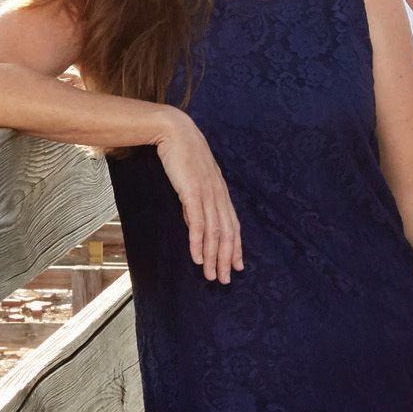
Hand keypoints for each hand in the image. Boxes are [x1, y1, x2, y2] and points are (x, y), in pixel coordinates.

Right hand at [153, 109, 242, 281]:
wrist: (174, 132)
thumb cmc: (182, 155)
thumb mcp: (191, 183)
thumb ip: (194, 204)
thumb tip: (195, 224)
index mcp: (220, 193)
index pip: (232, 226)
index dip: (236, 247)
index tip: (238, 266)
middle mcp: (218, 196)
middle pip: (227, 234)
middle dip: (227, 259)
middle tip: (225, 280)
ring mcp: (207, 194)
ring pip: (215, 232)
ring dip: (213, 257)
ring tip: (211, 275)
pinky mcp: (193, 192)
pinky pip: (198, 223)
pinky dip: (199, 242)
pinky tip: (197, 258)